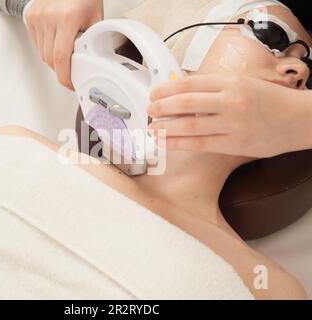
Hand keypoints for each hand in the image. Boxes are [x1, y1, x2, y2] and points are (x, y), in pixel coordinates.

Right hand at [25, 0, 103, 89]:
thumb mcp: (95, 17)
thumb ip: (92, 40)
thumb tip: (91, 61)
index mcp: (67, 18)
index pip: (61, 57)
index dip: (64, 76)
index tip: (69, 84)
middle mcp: (48, 17)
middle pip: (50, 58)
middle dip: (61, 69)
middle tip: (71, 71)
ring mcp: (37, 17)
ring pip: (42, 53)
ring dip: (53, 59)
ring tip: (65, 51)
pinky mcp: (30, 16)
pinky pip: (37, 43)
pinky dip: (46, 48)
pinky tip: (56, 41)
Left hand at [148, 74, 311, 157]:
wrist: (299, 119)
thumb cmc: (270, 100)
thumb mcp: (242, 83)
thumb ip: (214, 86)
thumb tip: (182, 88)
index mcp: (231, 81)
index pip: (189, 83)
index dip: (166, 89)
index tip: (153, 93)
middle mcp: (229, 100)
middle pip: (185, 102)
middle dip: (161, 107)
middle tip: (149, 110)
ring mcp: (232, 123)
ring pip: (189, 125)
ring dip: (165, 127)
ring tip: (151, 128)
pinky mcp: (234, 144)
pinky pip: (200, 144)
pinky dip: (179, 143)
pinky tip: (166, 143)